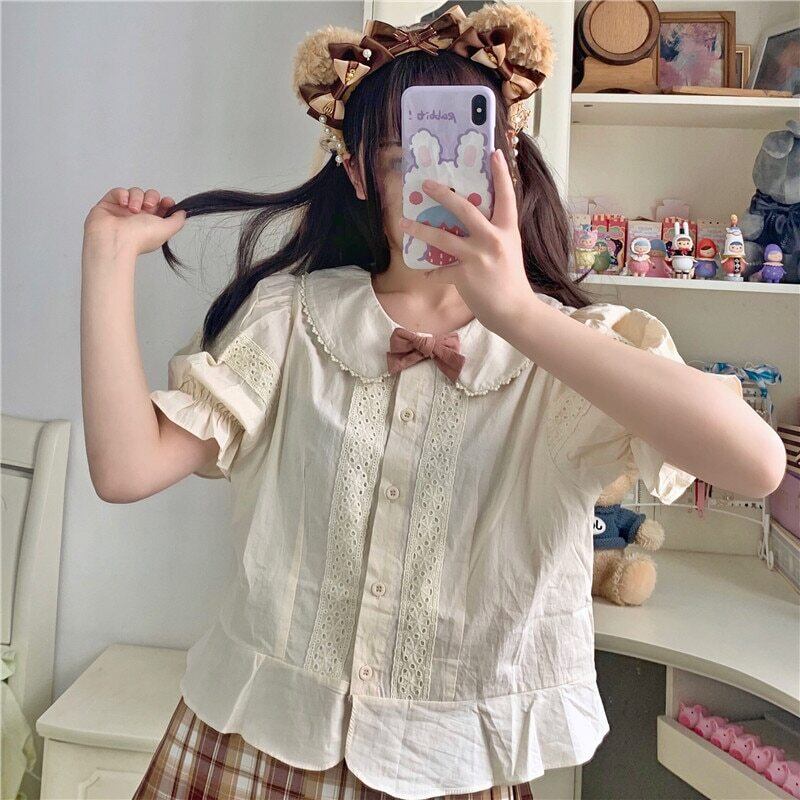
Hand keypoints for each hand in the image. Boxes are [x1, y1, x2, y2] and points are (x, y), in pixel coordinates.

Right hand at [83, 186, 186, 255]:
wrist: (116, 240)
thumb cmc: (139, 238)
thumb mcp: (167, 230)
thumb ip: (177, 221)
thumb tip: (182, 213)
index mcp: (151, 224)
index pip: (160, 207)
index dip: (165, 202)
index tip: (168, 202)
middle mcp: (138, 217)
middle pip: (149, 196)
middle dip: (152, 197)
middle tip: (149, 206)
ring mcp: (122, 210)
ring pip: (134, 192)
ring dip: (137, 198)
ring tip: (133, 210)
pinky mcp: (109, 204)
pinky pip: (118, 192)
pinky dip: (122, 195)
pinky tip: (123, 204)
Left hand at [398, 149, 536, 333]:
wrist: (514, 310)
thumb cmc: (510, 280)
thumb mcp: (509, 249)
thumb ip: (494, 233)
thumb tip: (474, 221)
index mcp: (507, 230)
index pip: (506, 196)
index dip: (500, 174)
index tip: (493, 153)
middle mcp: (492, 238)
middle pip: (463, 209)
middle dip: (442, 194)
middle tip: (426, 184)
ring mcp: (477, 256)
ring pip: (441, 237)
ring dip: (420, 229)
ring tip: (404, 223)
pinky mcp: (464, 275)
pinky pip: (439, 270)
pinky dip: (431, 272)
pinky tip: (424, 273)